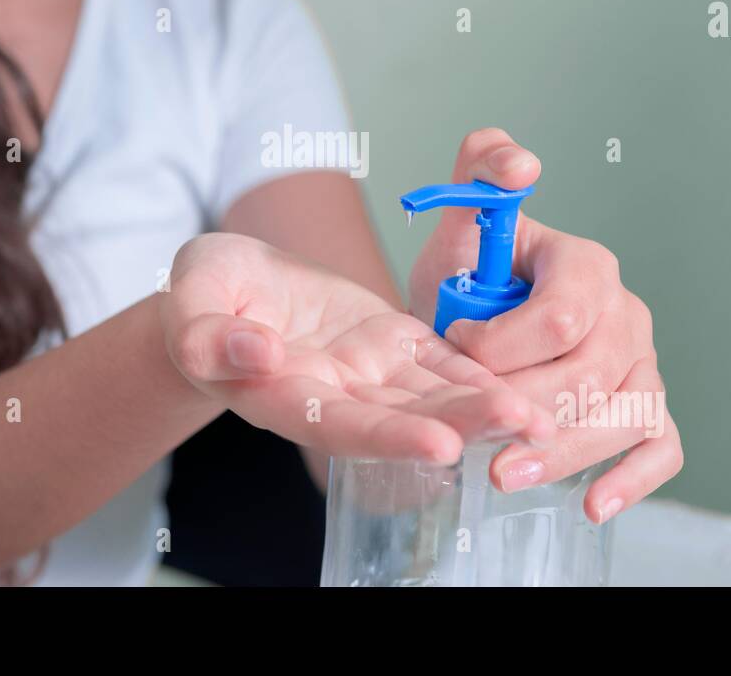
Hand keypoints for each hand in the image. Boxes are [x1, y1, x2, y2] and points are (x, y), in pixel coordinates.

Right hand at [161, 232, 555, 461]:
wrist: (231, 286)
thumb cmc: (203, 293)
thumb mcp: (191, 300)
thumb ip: (207, 335)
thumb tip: (253, 354)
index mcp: (280, 395)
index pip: (337, 425)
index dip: (388, 438)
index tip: (439, 444)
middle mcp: (333, 398)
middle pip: (400, 420)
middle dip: (460, 424)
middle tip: (519, 424)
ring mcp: (367, 375)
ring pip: (430, 395)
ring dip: (483, 405)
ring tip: (539, 413)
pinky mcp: (392, 346)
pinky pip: (440, 361)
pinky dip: (480, 371)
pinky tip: (525, 379)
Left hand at [408, 128, 682, 522]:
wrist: (474, 319)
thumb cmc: (470, 275)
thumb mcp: (461, 222)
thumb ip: (480, 173)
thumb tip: (521, 164)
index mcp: (587, 266)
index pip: (562, 316)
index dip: (505, 343)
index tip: (456, 349)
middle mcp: (625, 313)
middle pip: (591, 375)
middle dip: (528, 408)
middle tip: (473, 437)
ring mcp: (641, 363)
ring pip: (625, 416)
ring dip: (568, 453)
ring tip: (505, 476)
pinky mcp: (644, 405)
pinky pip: (660, 445)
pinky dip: (634, 478)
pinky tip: (592, 505)